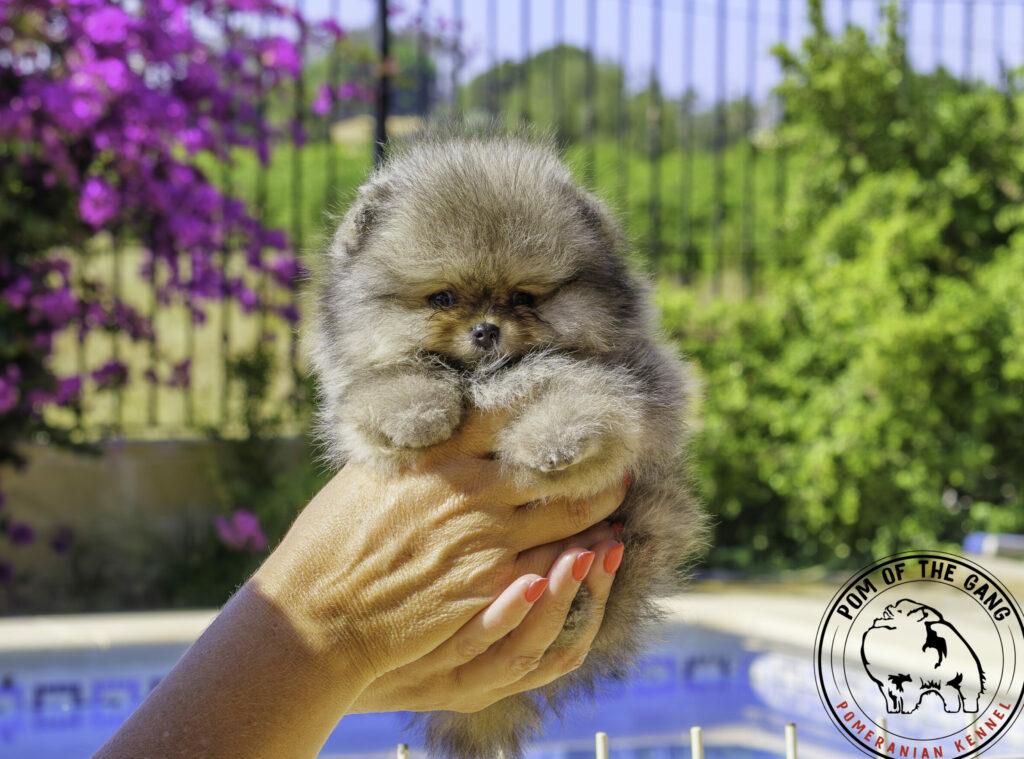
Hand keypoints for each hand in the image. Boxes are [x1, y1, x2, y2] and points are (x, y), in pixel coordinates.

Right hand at [252, 409, 629, 683]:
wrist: (319, 615)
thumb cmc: (332, 541)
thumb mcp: (369, 473)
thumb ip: (419, 447)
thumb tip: (446, 420)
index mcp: (438, 453)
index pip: (509, 409)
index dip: (550, 395)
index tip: (577, 388)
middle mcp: (470, 487)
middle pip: (558, 460)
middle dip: (598, 454)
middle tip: (622, 445)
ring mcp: (486, 537)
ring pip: (572, 513)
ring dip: (604, 503)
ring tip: (619, 495)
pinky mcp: (493, 584)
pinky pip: (556, 561)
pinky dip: (583, 551)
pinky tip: (598, 547)